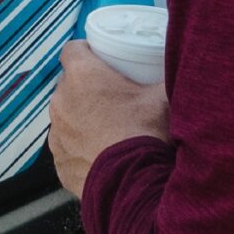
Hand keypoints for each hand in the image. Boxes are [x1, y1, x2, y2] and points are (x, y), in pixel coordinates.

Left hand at [47, 40, 169, 198]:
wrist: (131, 183)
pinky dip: (79, 149)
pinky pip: (66, 148)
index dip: (86, 52)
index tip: (101, 61)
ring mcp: (56, 133)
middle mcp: (60, 100)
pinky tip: (100, 155)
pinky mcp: (58, 162)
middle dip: (85, 89)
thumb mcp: (161, 97)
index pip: (72, 49)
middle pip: (68, 85)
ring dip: (80, 119)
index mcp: (81, 75)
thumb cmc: (144, 131)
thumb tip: (177, 72)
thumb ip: (163, 79)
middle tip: (111, 98)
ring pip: (65, 117)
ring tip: (106, 130)